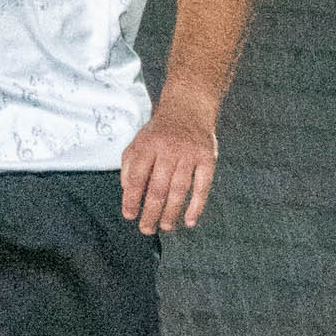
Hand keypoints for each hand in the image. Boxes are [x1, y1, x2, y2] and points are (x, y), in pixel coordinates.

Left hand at [120, 90, 217, 232]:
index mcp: (148, 146)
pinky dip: (197, 205)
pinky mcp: (208, 158)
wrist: (189, 107)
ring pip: (179, 189)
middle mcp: (169, 150)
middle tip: (146, 229)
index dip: (132, 199)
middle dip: (151, 212)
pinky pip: (203, 186)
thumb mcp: (138, 141)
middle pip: (158, 188)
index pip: (137, 177)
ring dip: (171, 212)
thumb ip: (129, 165)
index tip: (129, 215)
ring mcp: (190, 154)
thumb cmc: (160, 130)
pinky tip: (190, 220)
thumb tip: (128, 192)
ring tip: (165, 227)